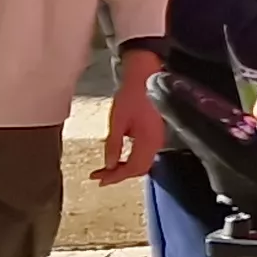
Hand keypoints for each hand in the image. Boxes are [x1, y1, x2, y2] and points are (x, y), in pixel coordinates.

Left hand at [95, 49, 165, 185]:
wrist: (145, 76)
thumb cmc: (131, 96)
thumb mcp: (117, 121)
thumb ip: (113, 145)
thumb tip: (109, 165)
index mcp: (148, 140)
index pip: (133, 168)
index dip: (116, 176)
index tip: (99, 180)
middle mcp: (156, 142)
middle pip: (139, 168)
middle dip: (119, 175)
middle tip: (99, 176)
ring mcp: (158, 138)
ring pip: (142, 163)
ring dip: (124, 168)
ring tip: (106, 169)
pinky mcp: (155, 134)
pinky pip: (144, 154)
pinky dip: (130, 159)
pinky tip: (119, 157)